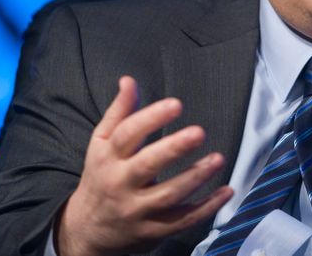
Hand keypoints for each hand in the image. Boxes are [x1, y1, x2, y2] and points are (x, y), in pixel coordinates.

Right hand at [57, 76, 233, 255]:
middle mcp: (119, 183)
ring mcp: (136, 210)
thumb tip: (129, 80)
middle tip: (199, 132)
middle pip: (146, 166)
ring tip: (218, 159)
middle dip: (173, 149)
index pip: (127, 134)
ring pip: (167, 195)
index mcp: (107, 157)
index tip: (176, 104)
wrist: (85, 231)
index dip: (151, 118)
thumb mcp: (101, 144)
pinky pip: (182, 221)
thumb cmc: (100, 177)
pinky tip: (226, 191)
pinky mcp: (152, 230)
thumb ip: (119, 112)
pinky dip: (206, 208)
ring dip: (195, 177)